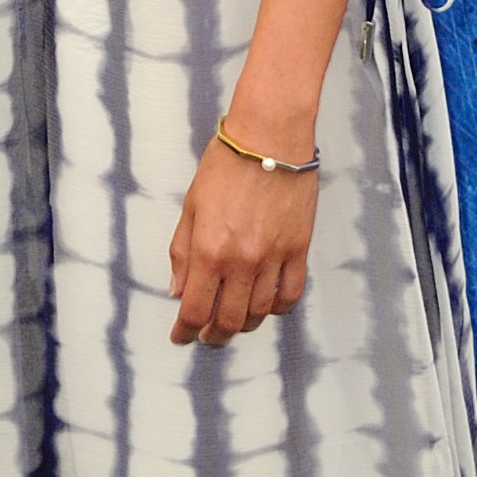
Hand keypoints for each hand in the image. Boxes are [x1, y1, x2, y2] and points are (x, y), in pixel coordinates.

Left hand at [169, 134, 315, 346]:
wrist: (270, 139)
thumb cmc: (225, 165)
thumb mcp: (191, 207)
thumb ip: (183, 253)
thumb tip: (178, 291)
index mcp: (210, 251)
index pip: (196, 310)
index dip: (186, 331)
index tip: (181, 337)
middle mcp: (243, 262)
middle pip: (229, 320)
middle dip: (214, 335)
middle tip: (206, 336)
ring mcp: (274, 258)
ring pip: (261, 313)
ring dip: (244, 324)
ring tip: (234, 323)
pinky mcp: (299, 250)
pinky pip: (291, 294)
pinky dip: (279, 309)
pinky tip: (268, 307)